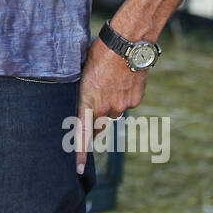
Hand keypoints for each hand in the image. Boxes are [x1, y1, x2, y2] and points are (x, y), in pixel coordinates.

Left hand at [76, 36, 148, 175]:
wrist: (129, 43)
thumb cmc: (100, 51)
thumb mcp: (82, 70)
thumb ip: (81, 91)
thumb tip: (76, 99)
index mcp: (87, 100)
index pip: (81, 132)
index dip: (79, 153)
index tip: (77, 169)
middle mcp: (105, 107)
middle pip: (98, 126)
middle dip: (94, 124)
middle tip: (92, 112)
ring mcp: (122, 105)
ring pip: (113, 113)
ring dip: (110, 105)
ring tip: (110, 83)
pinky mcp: (135, 100)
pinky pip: (126, 104)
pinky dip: (123, 97)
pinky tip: (122, 80)